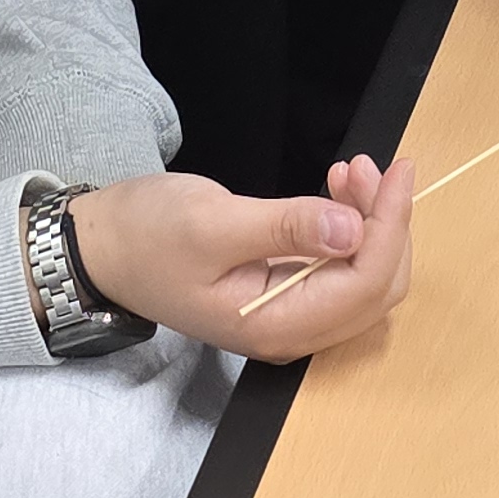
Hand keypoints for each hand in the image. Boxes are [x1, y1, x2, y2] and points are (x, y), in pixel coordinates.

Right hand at [68, 156, 412, 361]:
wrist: (101, 250)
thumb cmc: (146, 235)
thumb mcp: (212, 222)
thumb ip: (284, 228)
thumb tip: (351, 230)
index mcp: (275, 324)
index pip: (365, 282)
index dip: (391, 225)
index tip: (398, 170)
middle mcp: (290, 331)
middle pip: (377, 288)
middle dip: (386, 224)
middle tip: (368, 166)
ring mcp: (288, 316)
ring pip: (363, 278)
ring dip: (370, 223)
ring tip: (351, 170)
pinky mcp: (282, 295)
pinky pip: (338, 270)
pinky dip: (349, 229)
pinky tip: (336, 192)